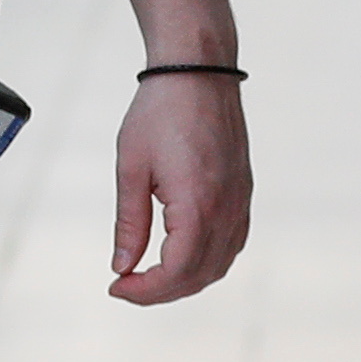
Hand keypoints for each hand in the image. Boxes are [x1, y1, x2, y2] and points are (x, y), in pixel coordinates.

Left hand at [109, 74, 253, 303]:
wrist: (198, 71)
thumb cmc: (159, 112)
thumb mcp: (131, 168)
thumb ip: (129, 222)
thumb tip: (122, 266)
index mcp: (197, 205)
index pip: (176, 272)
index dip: (145, 291)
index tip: (117, 286)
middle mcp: (226, 209)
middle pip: (199, 276)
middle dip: (161, 291)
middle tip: (126, 285)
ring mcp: (240, 202)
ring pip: (219, 265)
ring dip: (185, 280)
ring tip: (150, 276)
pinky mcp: (243, 193)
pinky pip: (232, 244)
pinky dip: (206, 261)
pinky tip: (180, 256)